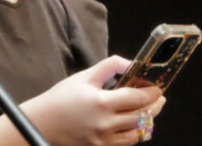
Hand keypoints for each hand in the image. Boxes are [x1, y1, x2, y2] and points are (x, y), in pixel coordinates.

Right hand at [22, 56, 166, 145]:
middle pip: (142, 116)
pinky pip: (125, 143)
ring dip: (147, 121)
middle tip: (159, 98)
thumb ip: (110, 66)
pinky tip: (134, 123)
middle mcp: (105, 123)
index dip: (152, 92)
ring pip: (137, 133)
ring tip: (149, 110)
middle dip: (155, 105)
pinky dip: (133, 133)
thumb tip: (131, 63)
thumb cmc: (62, 98)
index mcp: (102, 102)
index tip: (157, 87)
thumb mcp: (85, 76)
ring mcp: (103, 140)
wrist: (42, 123)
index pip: (138, 98)